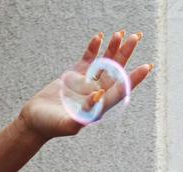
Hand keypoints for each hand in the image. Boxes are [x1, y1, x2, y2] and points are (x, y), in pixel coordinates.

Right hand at [18, 31, 154, 140]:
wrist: (35, 121)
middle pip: (116, 71)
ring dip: (113, 48)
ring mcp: (87, 83)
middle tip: (136, 38)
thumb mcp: (68, 124)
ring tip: (120, 33)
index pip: (121, 90)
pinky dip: (93, 48)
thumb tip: (99, 95)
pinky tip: (99, 37)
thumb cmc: (51, 126)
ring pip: (104, 63)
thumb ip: (85, 113)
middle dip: (126, 54)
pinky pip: (88, 59)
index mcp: (100, 107)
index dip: (134, 78)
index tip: (147, 67)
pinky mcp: (75, 75)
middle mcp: (97, 94)